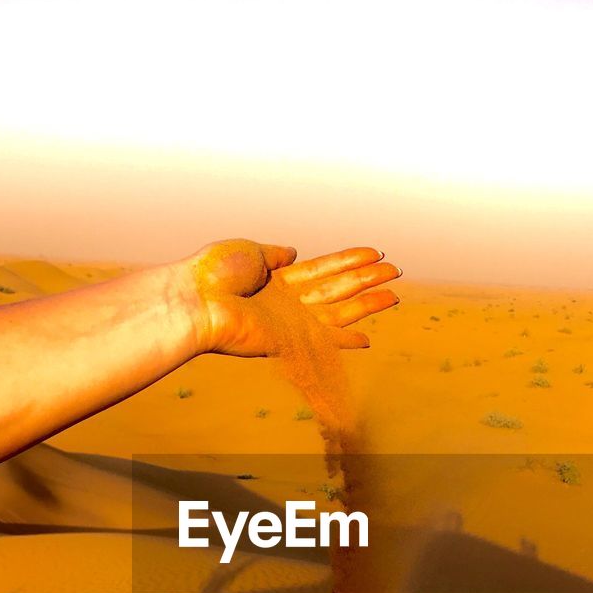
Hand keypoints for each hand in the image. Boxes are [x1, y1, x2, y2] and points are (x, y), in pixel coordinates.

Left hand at [176, 238, 400, 357]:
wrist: (196, 302)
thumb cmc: (214, 274)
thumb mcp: (249, 251)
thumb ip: (275, 253)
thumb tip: (294, 252)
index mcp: (278, 279)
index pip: (322, 268)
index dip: (349, 260)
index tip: (374, 252)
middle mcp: (288, 302)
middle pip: (337, 288)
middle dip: (367, 279)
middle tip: (396, 271)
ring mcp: (290, 322)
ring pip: (339, 310)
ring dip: (368, 303)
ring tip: (395, 294)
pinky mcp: (289, 340)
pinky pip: (324, 341)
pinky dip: (346, 341)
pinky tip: (367, 339)